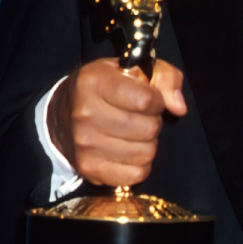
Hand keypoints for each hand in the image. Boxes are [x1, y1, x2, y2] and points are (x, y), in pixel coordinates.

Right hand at [47, 58, 186, 187]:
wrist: (63, 114)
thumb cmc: (106, 87)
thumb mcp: (135, 69)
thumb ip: (166, 78)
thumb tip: (179, 108)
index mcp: (95, 82)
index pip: (146, 101)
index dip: (156, 101)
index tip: (149, 99)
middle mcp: (85, 113)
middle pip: (148, 129)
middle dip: (152, 122)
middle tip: (139, 117)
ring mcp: (85, 144)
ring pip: (146, 153)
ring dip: (147, 144)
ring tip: (133, 133)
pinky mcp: (89, 169)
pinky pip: (136, 175)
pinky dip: (139, 165)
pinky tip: (128, 151)